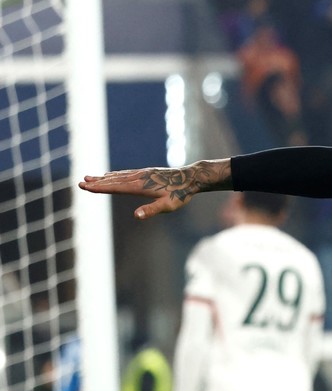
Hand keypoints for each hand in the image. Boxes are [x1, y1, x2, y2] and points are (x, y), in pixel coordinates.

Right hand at [78, 159, 231, 218]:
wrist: (191, 177)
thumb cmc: (181, 194)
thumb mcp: (168, 206)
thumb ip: (152, 210)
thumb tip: (136, 216)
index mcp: (141, 186)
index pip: (115, 187)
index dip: (100, 187)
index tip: (85, 186)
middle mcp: (138, 177)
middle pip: (113, 180)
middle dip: (96, 182)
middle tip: (80, 183)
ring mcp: (142, 174)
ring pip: (118, 176)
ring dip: (103, 177)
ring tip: (89, 177)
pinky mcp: (146, 173)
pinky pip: (126, 173)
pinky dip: (114, 174)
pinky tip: (110, 175)